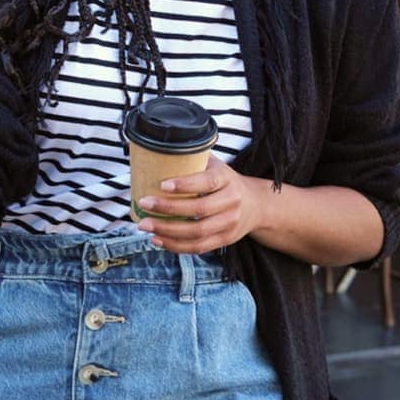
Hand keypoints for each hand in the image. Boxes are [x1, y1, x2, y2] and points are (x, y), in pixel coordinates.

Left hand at [134, 156, 266, 253]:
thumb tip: (156, 151)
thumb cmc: (225, 182)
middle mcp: (232, 201)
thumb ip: (193, 160)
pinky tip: (158, 239)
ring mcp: (230, 223)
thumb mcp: (215, 166)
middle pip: (199, 209)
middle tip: (144, 203)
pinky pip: (198, 247)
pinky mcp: (225, 240)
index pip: (207, 182)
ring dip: (167, 231)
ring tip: (145, 225)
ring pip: (197, 232)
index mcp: (227, 179)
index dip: (185, 185)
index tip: (162, 184)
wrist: (255, 205)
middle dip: (168, 208)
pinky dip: (175, 246)